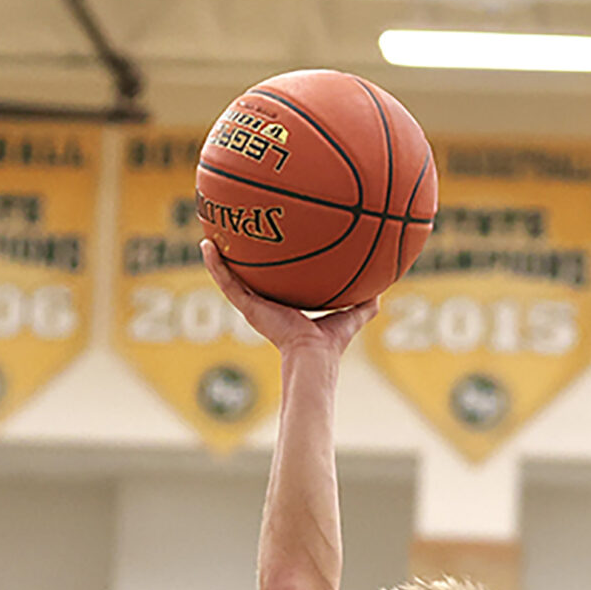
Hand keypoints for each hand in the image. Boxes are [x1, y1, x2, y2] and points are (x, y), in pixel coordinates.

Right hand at [202, 241, 378, 357]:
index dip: (269, 269)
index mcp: (285, 306)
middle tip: (232, 234)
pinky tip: (206, 245)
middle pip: (249, 278)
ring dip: (218, 258)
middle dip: (240, 258)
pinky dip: (214, 265)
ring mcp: (253, 305)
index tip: (266, 248)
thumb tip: (384, 288)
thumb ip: (365, 302)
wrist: (314, 355)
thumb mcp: (352, 314)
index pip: (274, 284)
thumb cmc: (331, 342)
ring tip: (208, 234)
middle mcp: (265, 304)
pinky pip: (226, 281)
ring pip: (230, 278)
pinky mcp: (247, 306)